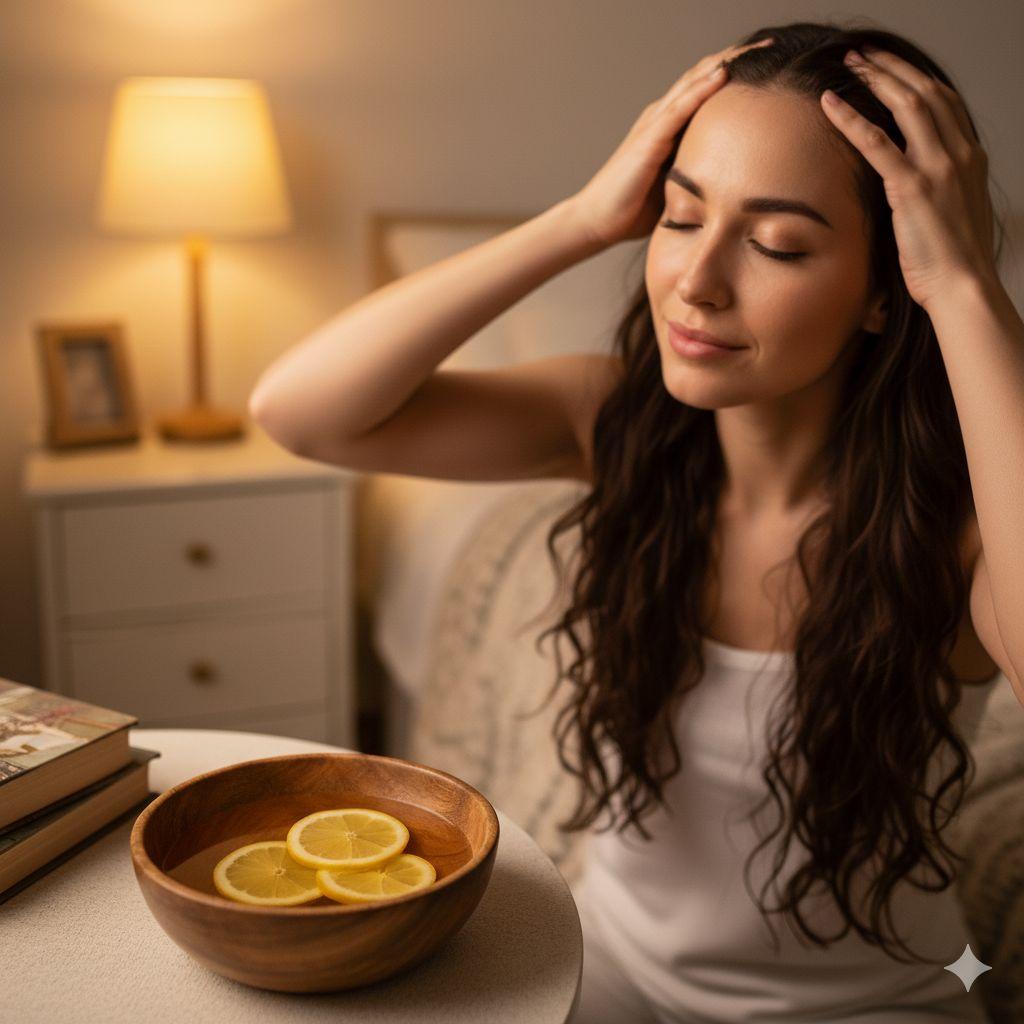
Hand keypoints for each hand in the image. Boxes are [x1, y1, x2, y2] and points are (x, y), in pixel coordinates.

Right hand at [569, 37, 775, 248]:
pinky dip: (701, 89)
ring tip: (756, 48)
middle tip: (772, 43)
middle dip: (738, 57)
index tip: (769, 63)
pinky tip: (723, 75)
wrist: (598, 221)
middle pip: (704, 75)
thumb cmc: (634, 209)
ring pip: (694, 82)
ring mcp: (654, 124)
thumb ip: (699, 171)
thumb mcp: (677, 184)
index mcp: (670, 125)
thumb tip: (735, 179)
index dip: (736, 71)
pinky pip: (679, 108)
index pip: (706, 88)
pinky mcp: (648, 140)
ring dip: (725, 63)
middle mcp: (662, 116)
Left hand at [822, 46, 997, 310]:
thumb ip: (937, 189)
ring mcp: (938, 167)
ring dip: (875, 79)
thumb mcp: (952, 214)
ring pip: (906, 106)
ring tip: (849, 65)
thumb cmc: (953, 261)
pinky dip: (851, 119)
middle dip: (893, 68)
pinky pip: (876, 143)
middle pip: (925, 92)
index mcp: (970, 158)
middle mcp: (959, 154)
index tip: (891, 67)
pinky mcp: (912, 187)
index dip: (915, 79)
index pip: (944, 102)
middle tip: (864, 55)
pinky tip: (830, 104)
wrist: (963, 284)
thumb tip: (912, 187)